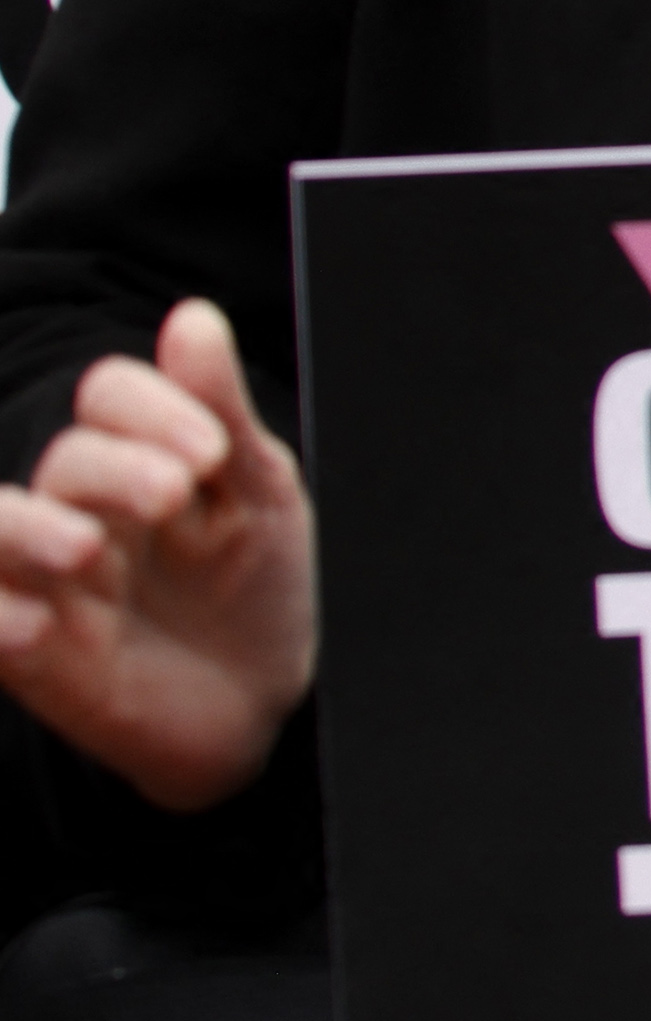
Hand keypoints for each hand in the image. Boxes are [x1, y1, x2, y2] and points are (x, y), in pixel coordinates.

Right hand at [0, 300, 317, 811]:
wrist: (256, 703)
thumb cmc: (253, 586)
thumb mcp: (256, 496)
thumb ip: (221, 412)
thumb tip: (192, 317)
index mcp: (140, 458)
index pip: (112, 396)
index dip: (150, 406)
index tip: (211, 453)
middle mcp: (83, 509)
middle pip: (66, 460)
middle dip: (113, 470)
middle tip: (172, 494)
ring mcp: (49, 578)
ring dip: (24, 530)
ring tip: (84, 551)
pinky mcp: (29, 653)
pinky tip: (38, 627)